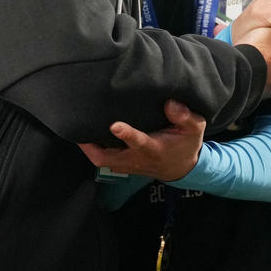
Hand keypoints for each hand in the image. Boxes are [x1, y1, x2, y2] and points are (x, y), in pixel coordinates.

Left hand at [76, 100, 205, 180]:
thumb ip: (185, 116)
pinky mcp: (124, 165)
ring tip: (76, 130)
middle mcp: (139, 158)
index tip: (114, 125)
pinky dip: (93, 151)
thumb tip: (169, 103)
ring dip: (89, 148)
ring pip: (102, 161)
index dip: (127, 134)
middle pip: (109, 157)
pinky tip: (86, 137)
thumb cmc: (186, 144)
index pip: (139, 142)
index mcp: (155, 148)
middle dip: (92, 146)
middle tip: (78, 129)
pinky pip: (104, 161)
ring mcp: (129, 164)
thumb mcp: (194, 129)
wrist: (182, 167)